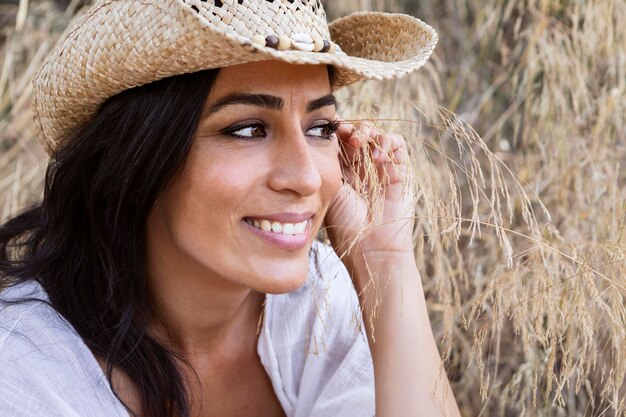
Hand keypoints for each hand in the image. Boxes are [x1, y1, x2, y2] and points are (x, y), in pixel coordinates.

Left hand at [325, 121, 415, 266]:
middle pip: (359, 132)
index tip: (331, 131)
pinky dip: (388, 142)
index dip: (337, 131)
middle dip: (353, 130)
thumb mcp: (329, 189)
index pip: (340, 140)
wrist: (370, 246)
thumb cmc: (345, 225)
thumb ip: (328, 162)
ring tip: (361, 145)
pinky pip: (397, 144)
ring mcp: (380, 168)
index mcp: (341, 170)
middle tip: (349, 138)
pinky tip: (378, 157)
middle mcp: (360, 167)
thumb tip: (323, 135)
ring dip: (369, 133)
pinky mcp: (399, 171)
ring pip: (377, 134)